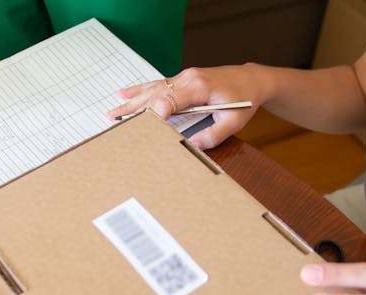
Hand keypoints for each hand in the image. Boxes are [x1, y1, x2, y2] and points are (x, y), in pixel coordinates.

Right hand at [106, 65, 262, 149]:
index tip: (143, 123)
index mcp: (200, 88)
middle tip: (114, 118)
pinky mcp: (184, 78)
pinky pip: (159, 84)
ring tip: (114, 109)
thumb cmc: (244, 100)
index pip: (171, 98)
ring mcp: (185, 77)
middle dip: (134, 107)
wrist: (251, 80)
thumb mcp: (233, 122)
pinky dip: (141, 89)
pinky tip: (126, 92)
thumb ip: (213, 135)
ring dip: (133, 99)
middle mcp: (189, 79)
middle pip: (156, 93)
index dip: (156, 111)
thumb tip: (192, 147)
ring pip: (154, 88)